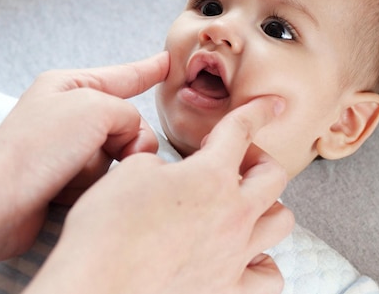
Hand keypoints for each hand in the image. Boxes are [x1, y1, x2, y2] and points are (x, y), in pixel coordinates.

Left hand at [0, 52, 169, 284]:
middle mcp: (68, 114)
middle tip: (121, 152)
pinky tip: (64, 190)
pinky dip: (89, 185)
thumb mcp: (94, 108)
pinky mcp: (65, 178)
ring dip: (101, 167)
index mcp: (70, 86)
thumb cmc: (38, 147)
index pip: (123, 76)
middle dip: (127, 140)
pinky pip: (100, 178)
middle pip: (126, 122)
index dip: (149, 70)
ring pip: (117, 154)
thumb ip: (129, 114)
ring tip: (72, 174)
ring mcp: (66, 147)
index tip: (168, 62)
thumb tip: (131, 144)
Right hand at [26, 96, 293, 293]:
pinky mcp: (228, 291)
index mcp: (210, 177)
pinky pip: (268, 276)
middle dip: (258, 159)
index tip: (273, 104)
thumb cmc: (106, 230)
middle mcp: (232, 215)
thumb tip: (173, 173)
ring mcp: (235, 256)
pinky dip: (263, 261)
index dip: (258, 110)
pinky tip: (245, 254)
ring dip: (267, 206)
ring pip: (281, 222)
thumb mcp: (130, 172)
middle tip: (234, 162)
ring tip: (243, 206)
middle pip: (273, 175)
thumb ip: (162, 163)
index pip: (242, 130)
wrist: (97, 287)